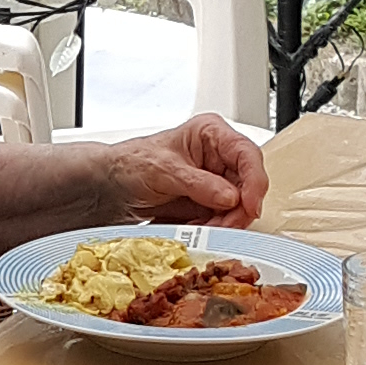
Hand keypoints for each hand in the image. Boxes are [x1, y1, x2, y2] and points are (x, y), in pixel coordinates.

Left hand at [107, 114, 269, 227]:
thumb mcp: (163, 171)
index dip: (254, 181)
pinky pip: (223, 219)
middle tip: (223, 227)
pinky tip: (196, 230)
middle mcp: (218, 156)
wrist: (111, 186)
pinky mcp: (209, 202)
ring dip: (225, 223)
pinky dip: (214, 229)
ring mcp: (216, 181)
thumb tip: (231, 197)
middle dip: (238, 210)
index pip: (247, 154)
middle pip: (248, 185)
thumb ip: (199, 184)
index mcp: (211, 134)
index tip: (250, 206)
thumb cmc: (132, 164)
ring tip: (203, 230)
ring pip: (239, 206)